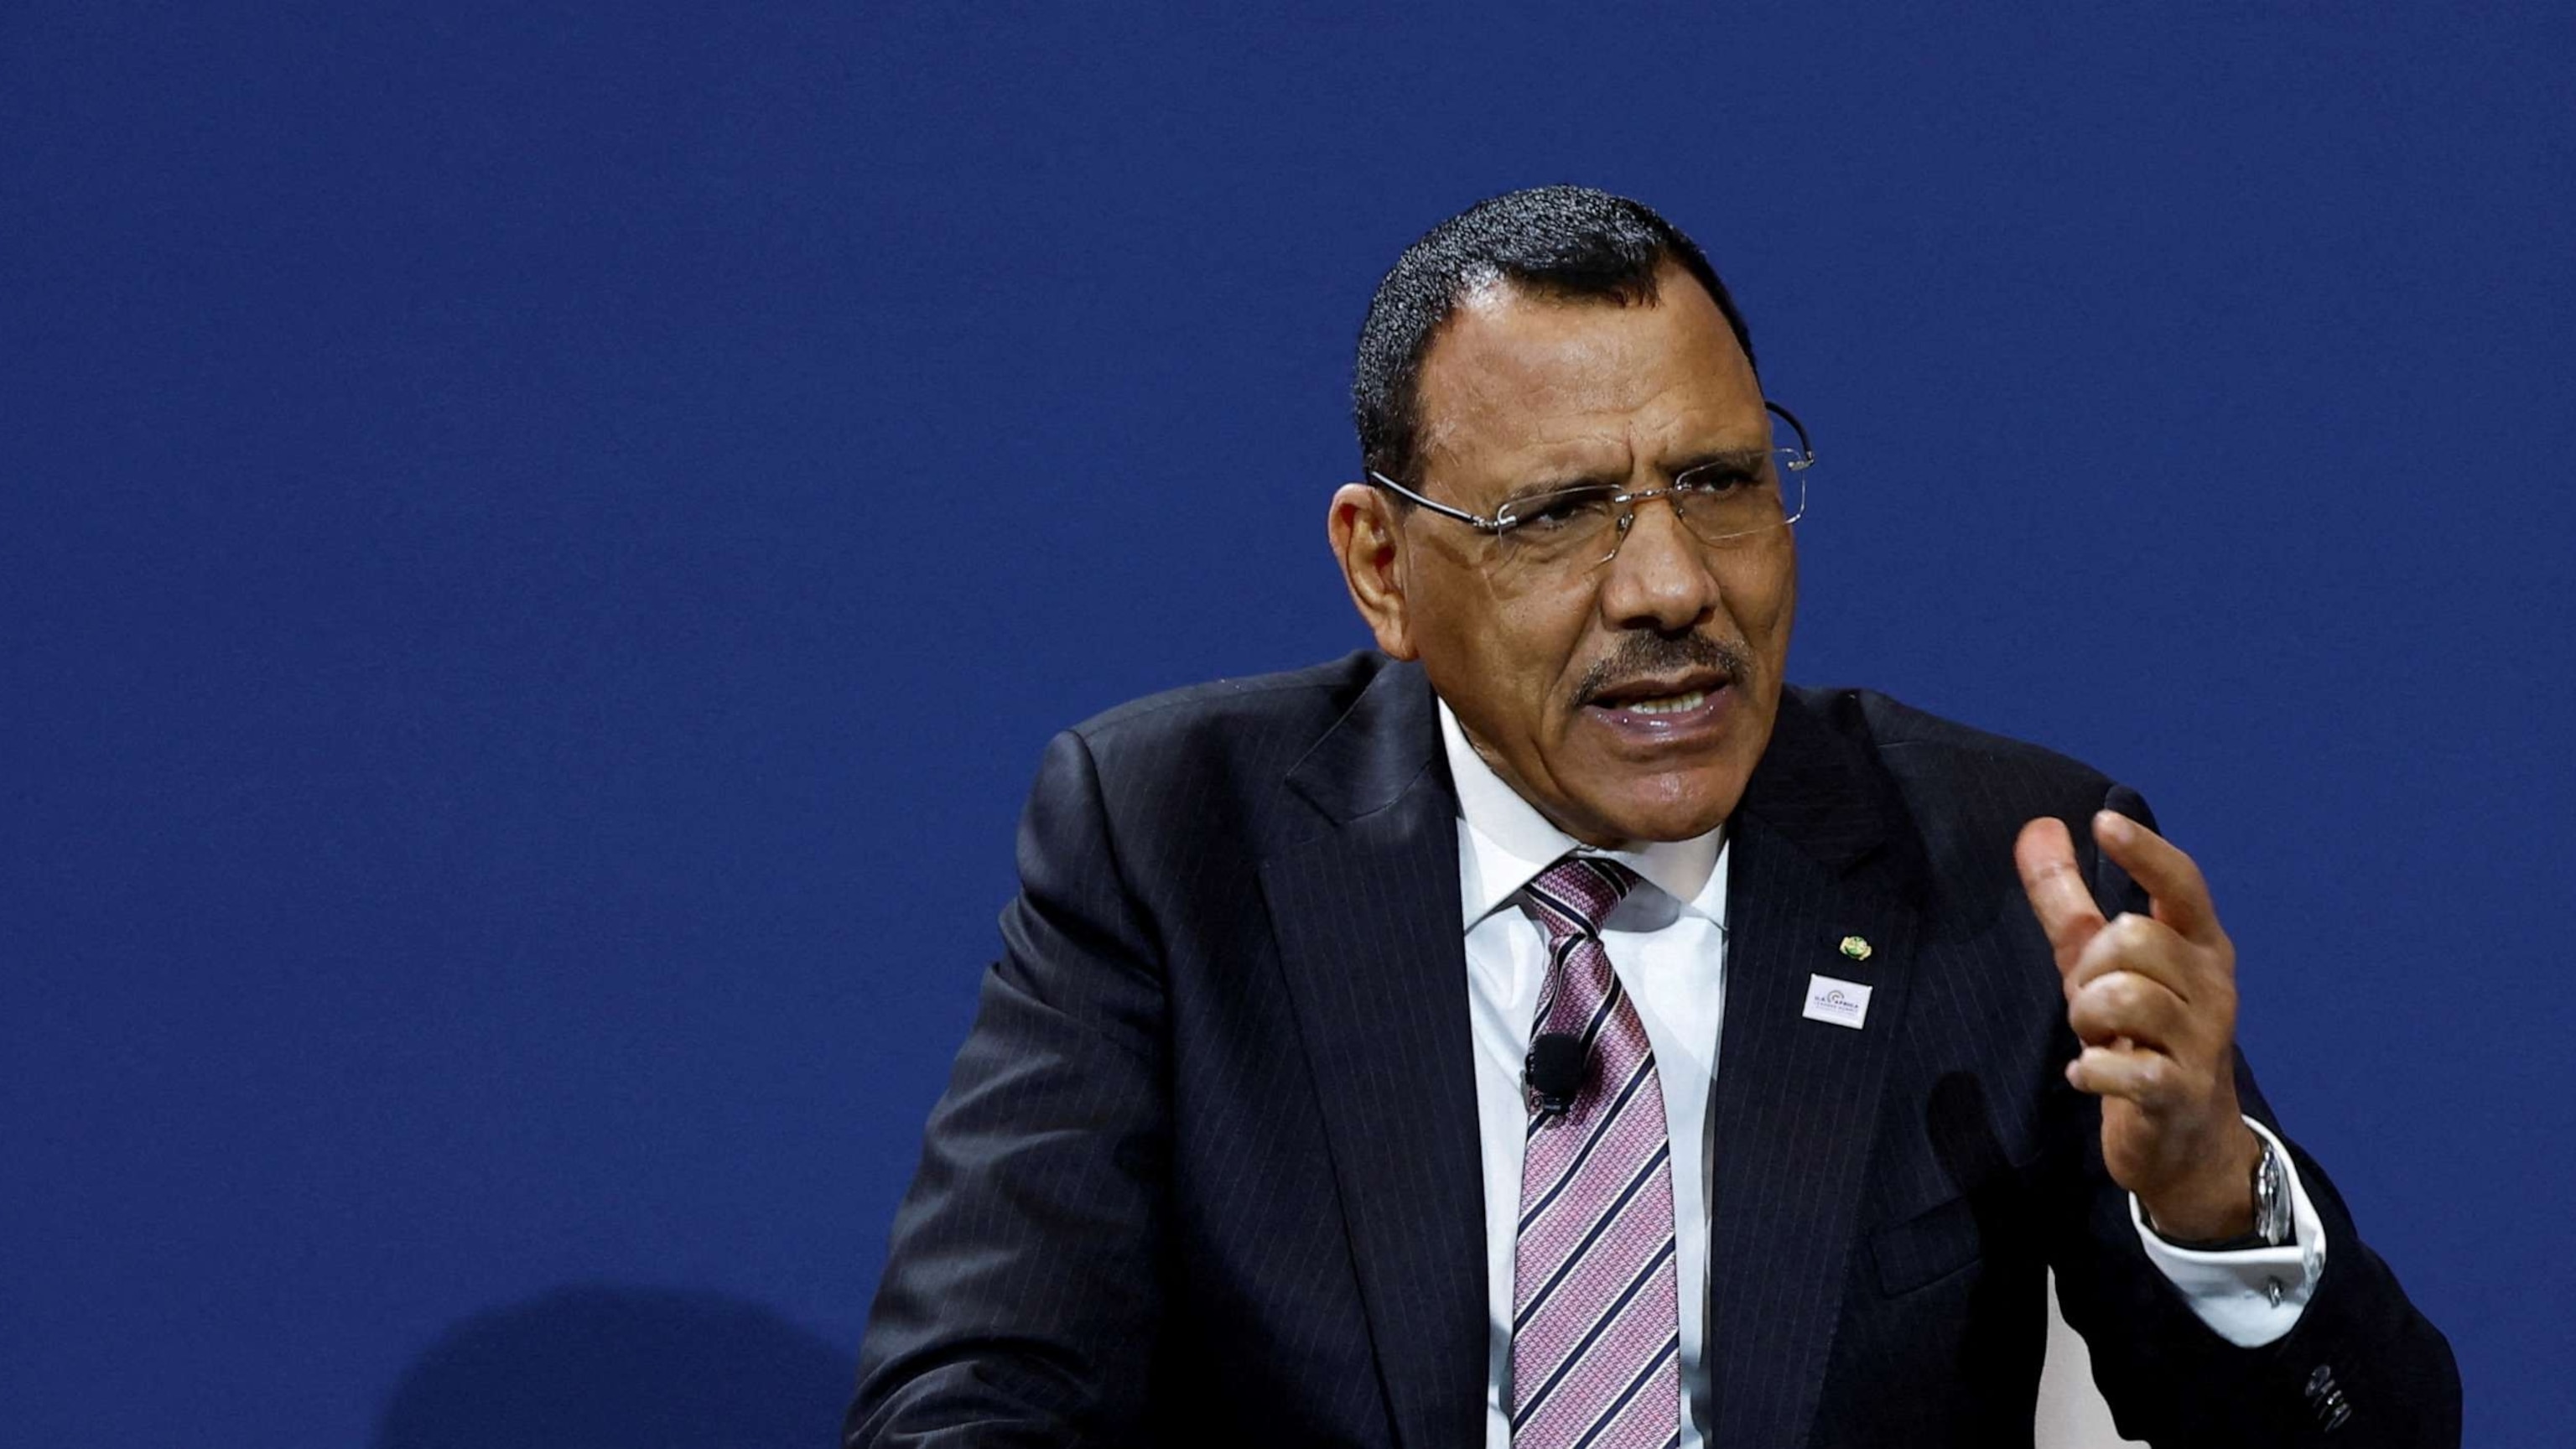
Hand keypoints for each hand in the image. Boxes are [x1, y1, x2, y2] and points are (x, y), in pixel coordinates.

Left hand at [2015, 810, 2260, 1240]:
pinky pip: (2128, 1069)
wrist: (2187, 1140)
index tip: (2104, 822)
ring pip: (2126, 997)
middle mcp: (2211, 986)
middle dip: (2091, 966)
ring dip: (2087, 1017)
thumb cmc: (2140, 1035)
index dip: (2145, 853)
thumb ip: (2067, 900)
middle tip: (2093, 1002)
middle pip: (2135, 937)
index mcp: (2197, 946)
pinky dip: (2093, 1071)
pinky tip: (2088, 1075)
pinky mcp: (2179, 1094)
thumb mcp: (2098, 963)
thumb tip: (2039, 826)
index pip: (2182, 885)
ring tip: (2094, 1040)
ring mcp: (2202, 1042)